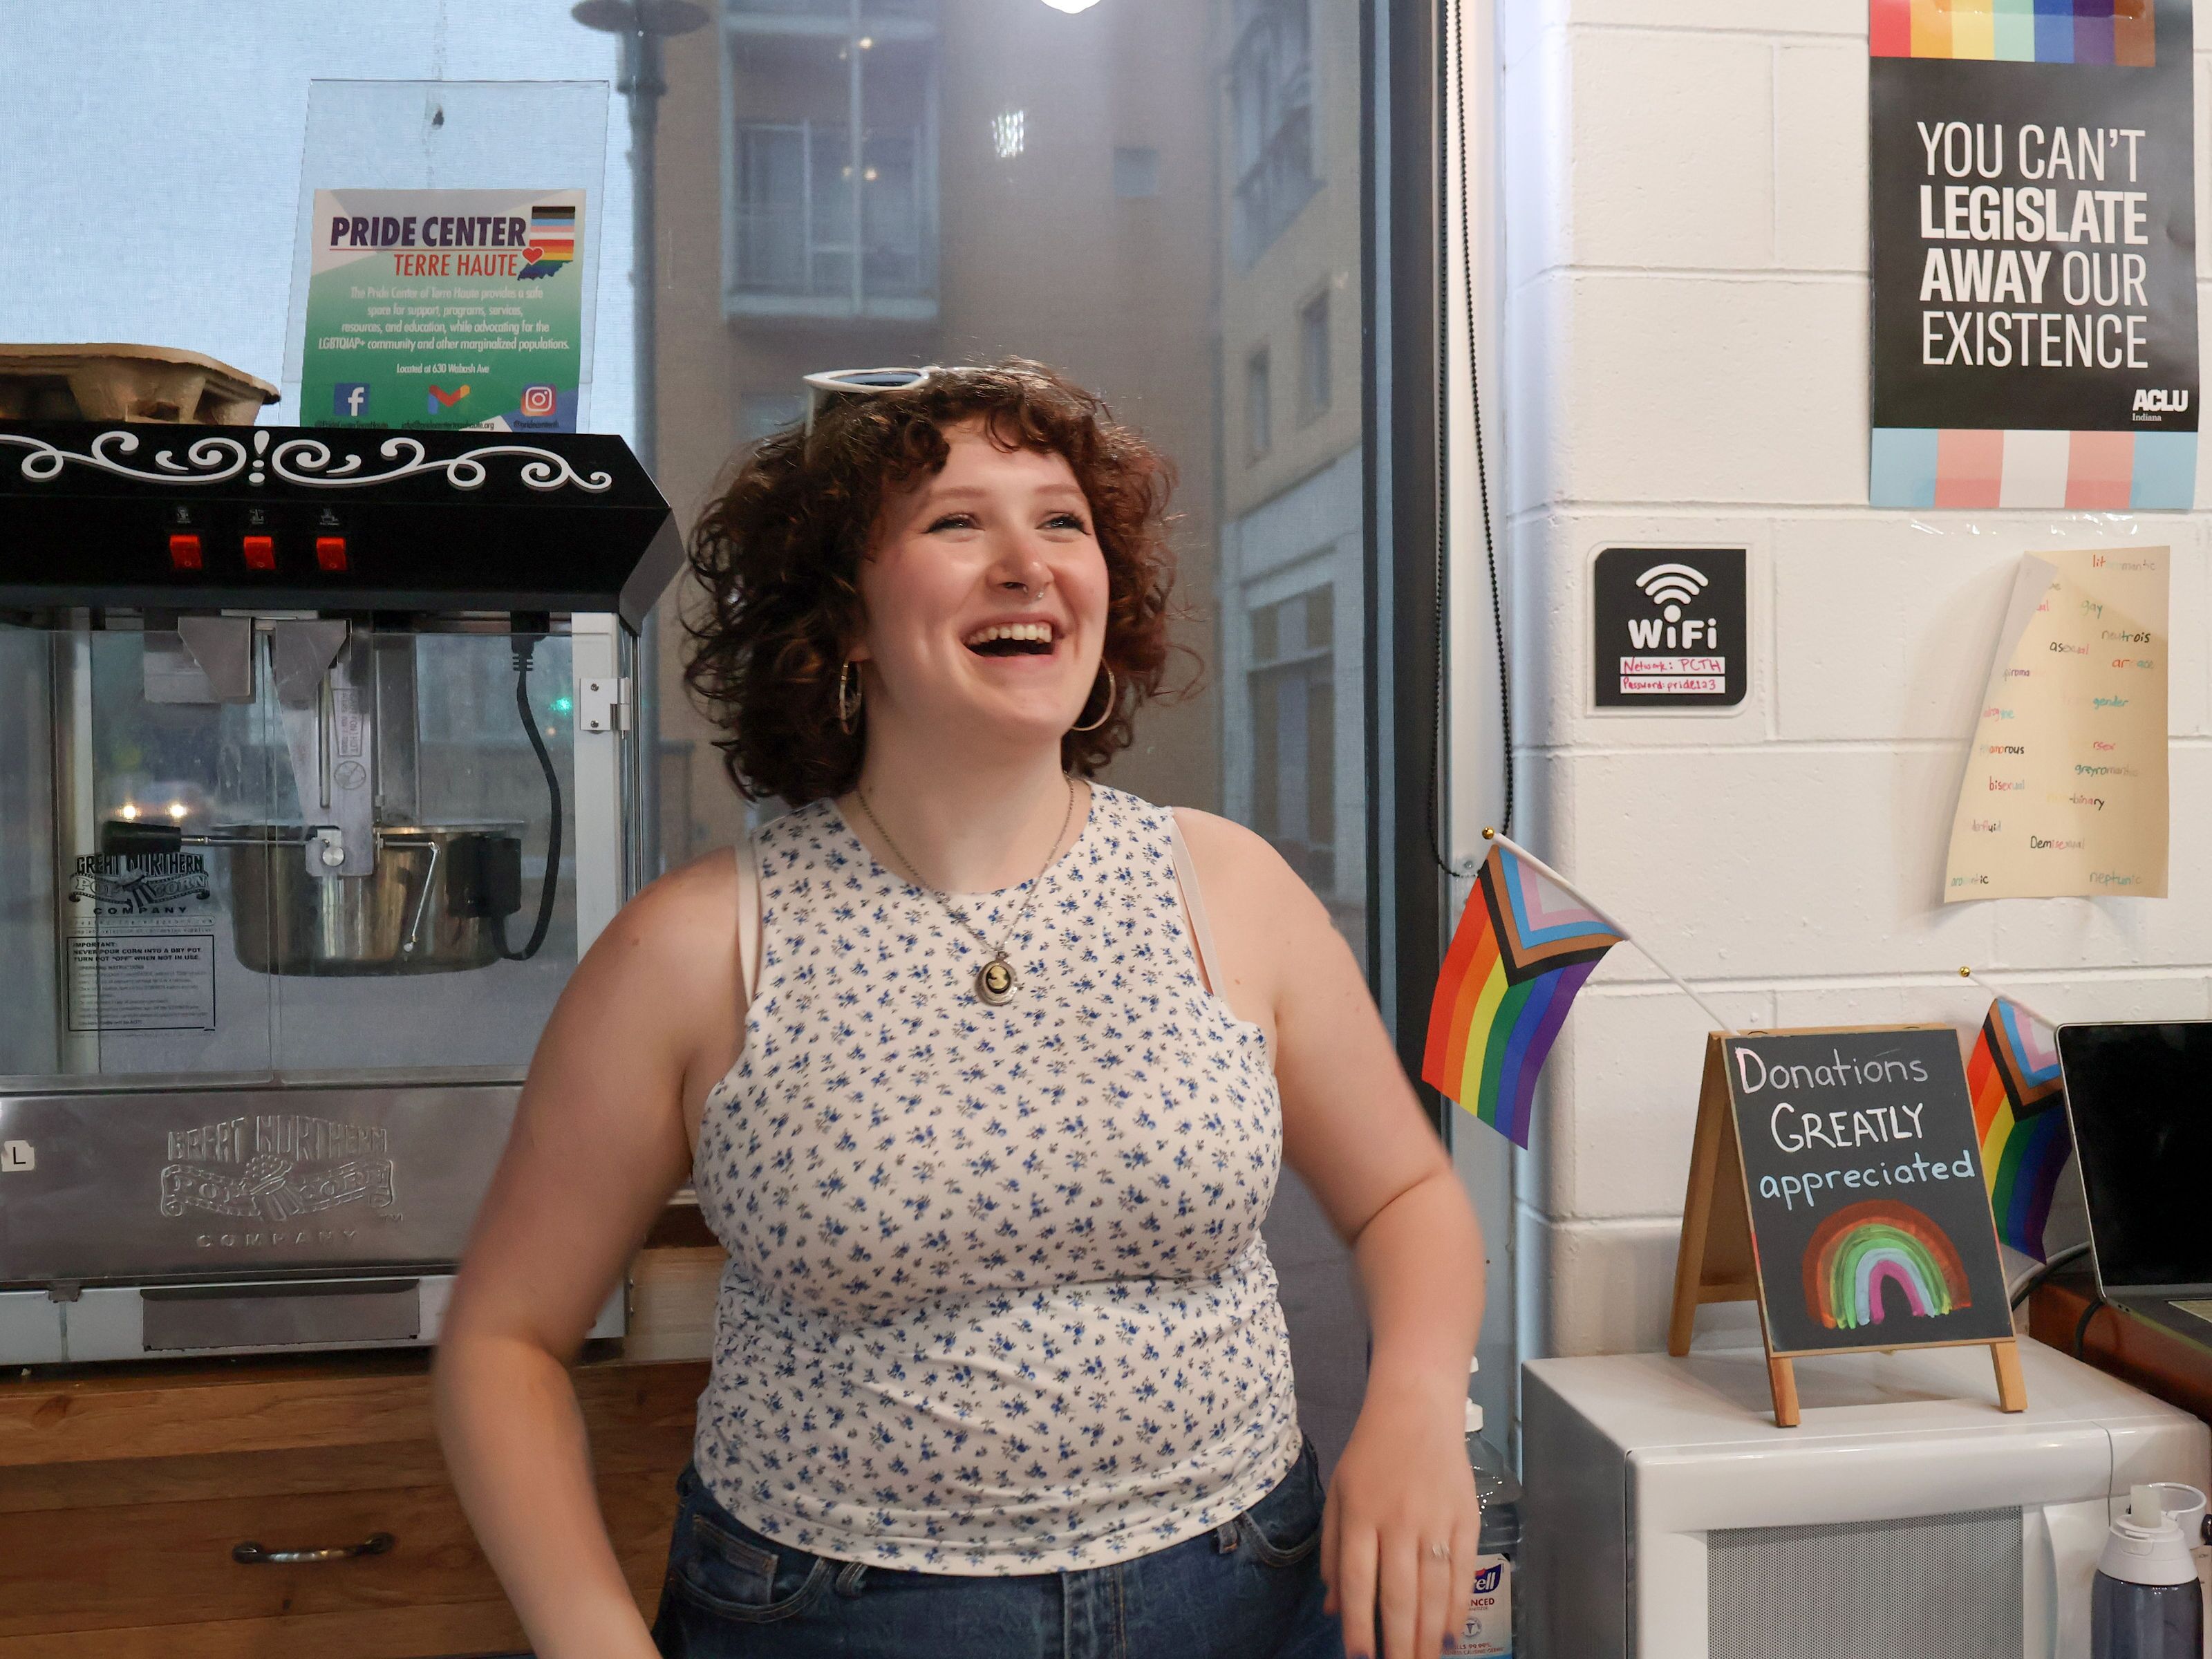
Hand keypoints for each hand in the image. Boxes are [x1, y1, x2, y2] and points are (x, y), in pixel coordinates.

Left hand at [1319, 1380, 1481, 1658]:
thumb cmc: (1371, 1453)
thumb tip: (1334, 1608)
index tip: (1359, 1658)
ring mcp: (1435, 1520)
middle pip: (1399, 1594)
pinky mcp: (1466, 1518)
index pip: (1359, 1581)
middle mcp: (1398, 1521)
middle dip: (1398, 1643)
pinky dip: (1456, 1608)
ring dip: (1428, 1635)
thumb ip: (1335, 1553)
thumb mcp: (1339, 1494)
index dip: (1359, 1625)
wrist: (1417, 1407)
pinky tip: (1450, 1635)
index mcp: (1360, 1514)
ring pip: (1433, 1590)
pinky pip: (1461, 1572)